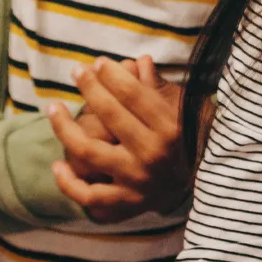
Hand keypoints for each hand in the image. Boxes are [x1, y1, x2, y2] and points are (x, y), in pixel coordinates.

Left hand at [49, 56, 188, 222]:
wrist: (208, 186)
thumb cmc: (193, 140)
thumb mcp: (185, 111)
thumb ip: (160, 88)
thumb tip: (141, 60)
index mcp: (172, 128)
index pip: (134, 94)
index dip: (112, 74)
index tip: (99, 62)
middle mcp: (153, 154)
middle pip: (110, 115)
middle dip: (90, 88)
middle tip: (78, 72)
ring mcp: (137, 180)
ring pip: (89, 151)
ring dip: (64, 127)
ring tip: (53, 108)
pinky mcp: (126, 202)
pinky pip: (89, 195)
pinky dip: (69, 183)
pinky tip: (58, 164)